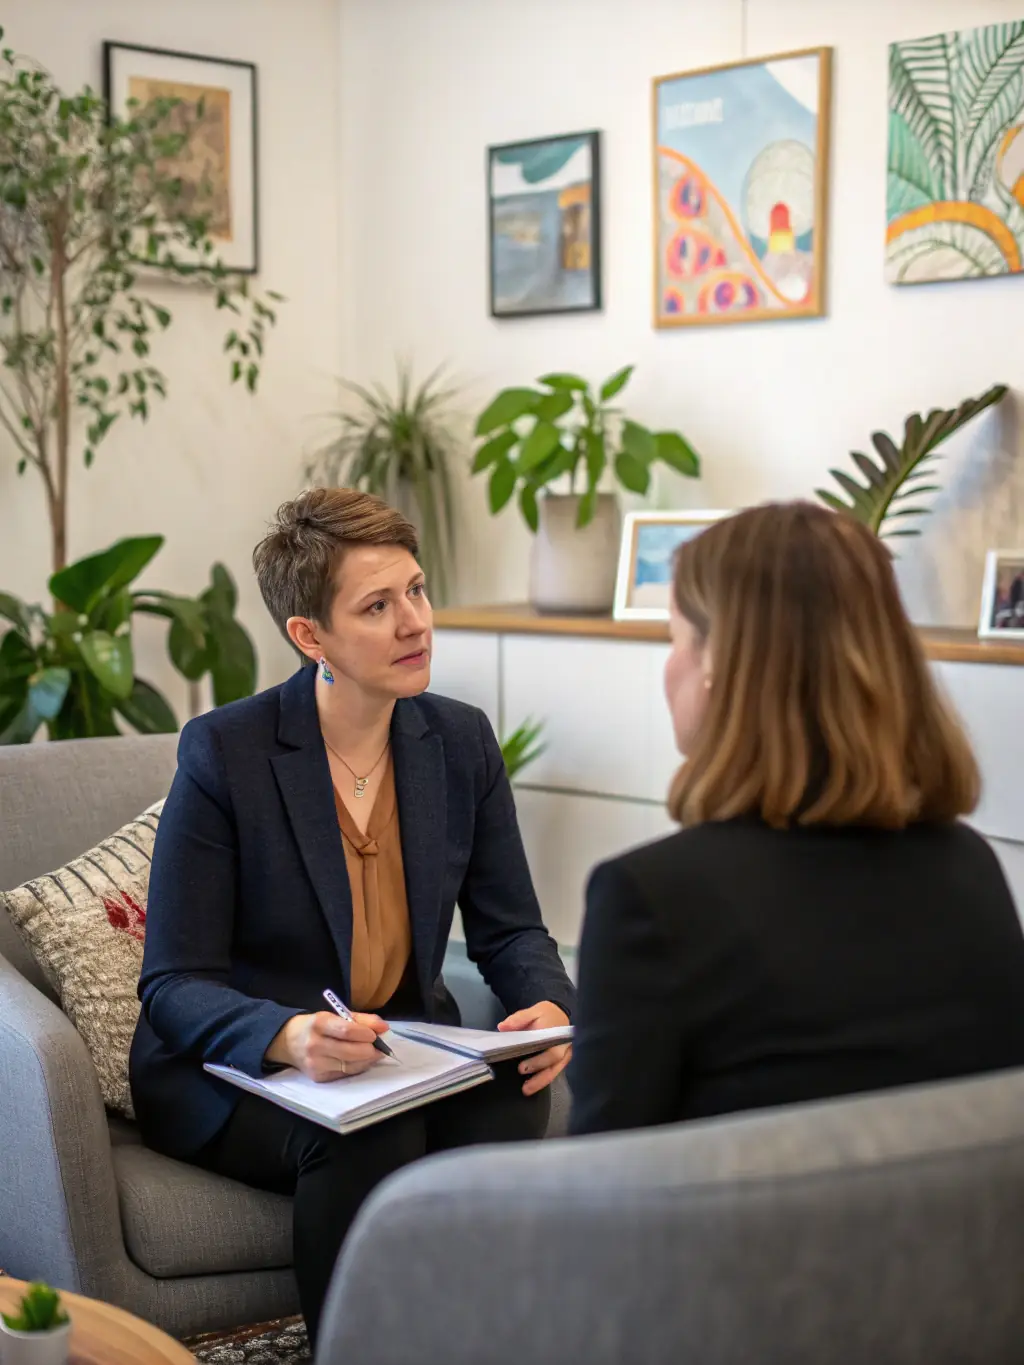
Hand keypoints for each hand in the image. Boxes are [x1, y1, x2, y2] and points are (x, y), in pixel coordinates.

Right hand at [266, 1010, 387, 1081]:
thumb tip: (384, 1028)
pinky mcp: (319, 1078)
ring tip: (373, 1053)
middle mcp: (315, 1045)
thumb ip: (362, 1019)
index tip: (376, 1034)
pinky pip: (345, 1075)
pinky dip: (358, 1068)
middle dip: (370, 1050)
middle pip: (350, 1052)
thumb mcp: (335, 1015)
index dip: (365, 1033)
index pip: (346, 1030)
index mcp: (319, 1024)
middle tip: (379, 1046)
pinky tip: (360, 1061)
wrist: (289, 1041)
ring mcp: (315, 1064)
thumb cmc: (317, 1026)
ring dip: (367, 1060)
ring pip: (350, 1066)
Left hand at [497, 1001, 571, 1096]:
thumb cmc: (546, 1014)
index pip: (548, 1045)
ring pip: (556, 1069)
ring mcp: (565, 1053)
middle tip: (521, 1075)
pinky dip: (544, 1080)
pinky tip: (533, 1086)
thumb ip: (518, 1019)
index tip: (521, 1068)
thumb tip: (502, 1027)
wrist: (561, 1014)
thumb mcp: (532, 1011)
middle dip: (538, 1070)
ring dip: (541, 1081)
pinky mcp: (564, 1060)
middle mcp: (563, 1044)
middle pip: (554, 1059)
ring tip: (526, 1090)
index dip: (537, 1059)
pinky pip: (556, 1071)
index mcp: (555, 1031)